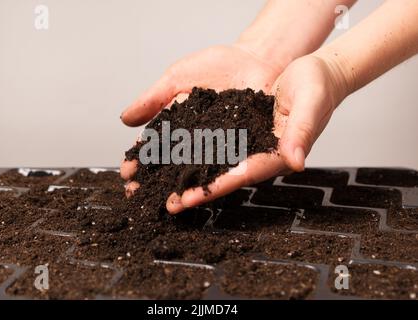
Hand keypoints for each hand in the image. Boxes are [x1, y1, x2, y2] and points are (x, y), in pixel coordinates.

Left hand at [121, 51, 346, 213]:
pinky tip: (170, 151)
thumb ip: (302, 131)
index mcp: (275, 153)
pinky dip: (190, 146)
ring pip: (211, 160)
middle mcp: (256, 152)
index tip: (186, 200)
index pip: (241, 175)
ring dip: (186, 171)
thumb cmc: (316, 86)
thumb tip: (295, 161)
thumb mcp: (311, 103)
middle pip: (221, 174)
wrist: (310, 72)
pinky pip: (210, 140)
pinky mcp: (236, 127)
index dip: (213, 188)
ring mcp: (245, 141)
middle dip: (193, 189)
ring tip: (159, 183)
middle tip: (165, 203)